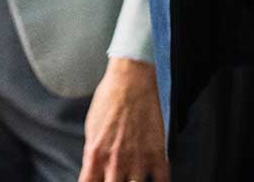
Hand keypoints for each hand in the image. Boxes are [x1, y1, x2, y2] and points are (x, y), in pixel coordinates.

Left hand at [79, 57, 167, 181]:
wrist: (130, 81)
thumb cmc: (108, 100)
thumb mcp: (91, 128)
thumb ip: (93, 154)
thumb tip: (94, 172)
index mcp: (95, 154)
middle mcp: (115, 161)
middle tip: (117, 179)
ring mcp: (138, 160)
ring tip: (133, 179)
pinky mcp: (157, 154)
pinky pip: (162, 181)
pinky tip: (155, 180)